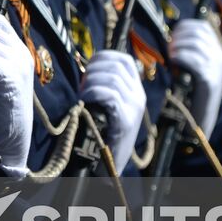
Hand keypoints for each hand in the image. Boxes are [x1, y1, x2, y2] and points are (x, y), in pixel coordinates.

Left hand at [79, 50, 146, 169]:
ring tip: (82, 95)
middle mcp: (139, 96)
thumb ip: (105, 87)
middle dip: (94, 70)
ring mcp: (134, 108)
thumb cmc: (104, 132)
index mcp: (136, 90)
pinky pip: (111, 95)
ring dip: (91, 83)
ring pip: (113, 79)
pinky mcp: (126, 120)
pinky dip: (94, 93)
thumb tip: (87, 67)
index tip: (89, 65)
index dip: (104, 56)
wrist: (112, 164)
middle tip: (82, 85)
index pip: (125, 60)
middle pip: (117, 66)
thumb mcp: (109, 105)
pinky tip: (84, 101)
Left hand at [169, 18, 221, 136]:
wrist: (204, 113)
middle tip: (169, 44)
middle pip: (198, 34)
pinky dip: (181, 56)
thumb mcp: (197, 65)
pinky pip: (194, 60)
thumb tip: (173, 34)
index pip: (204, 27)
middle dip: (180, 35)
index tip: (173, 33)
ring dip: (178, 46)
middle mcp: (220, 56)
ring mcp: (216, 68)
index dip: (186, 26)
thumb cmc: (194, 87)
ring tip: (170, 53)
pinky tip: (173, 60)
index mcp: (218, 50)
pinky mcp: (209, 79)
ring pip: (196, 44)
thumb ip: (191, 49)